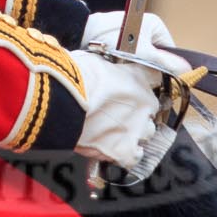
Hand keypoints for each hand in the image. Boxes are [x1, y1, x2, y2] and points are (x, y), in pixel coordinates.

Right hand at [72, 50, 160, 169]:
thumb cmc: (73, 77)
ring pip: (147, 133)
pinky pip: (135, 157)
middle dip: (137, 110)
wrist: (61, 100)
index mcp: (138, 77)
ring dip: (135, 131)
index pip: (155, 78)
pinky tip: (119, 150)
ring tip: (116, 130)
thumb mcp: (94, 60)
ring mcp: (136, 128)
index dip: (141, 84)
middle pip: (150, 110)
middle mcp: (143, 104)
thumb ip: (106, 68)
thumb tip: (99, 71)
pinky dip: (128, 154)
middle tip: (119, 110)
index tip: (134, 87)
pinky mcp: (124, 150)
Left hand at [83, 10, 183, 70]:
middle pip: (155, 55)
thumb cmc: (114, 40)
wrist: (83, 34)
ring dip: (135, 66)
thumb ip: (166, 64)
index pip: (169, 51)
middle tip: (141, 77)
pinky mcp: (118, 38)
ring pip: (141, 57)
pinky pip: (128, 54)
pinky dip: (124, 62)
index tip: (161, 80)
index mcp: (155, 24)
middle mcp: (145, 26)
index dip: (166, 67)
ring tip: (126, 70)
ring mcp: (130, 32)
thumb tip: (186, 69)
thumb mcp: (144, 55)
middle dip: (148, 67)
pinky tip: (117, 67)